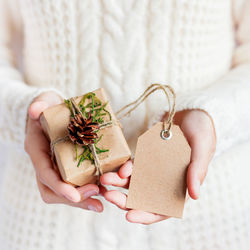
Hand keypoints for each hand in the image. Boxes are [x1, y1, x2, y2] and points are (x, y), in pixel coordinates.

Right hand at [25, 91, 102, 211]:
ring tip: (102, 203)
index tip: (75, 196)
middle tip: (97, 200)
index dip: (59, 187)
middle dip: (74, 199)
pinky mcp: (67, 167)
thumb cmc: (48, 107)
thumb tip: (36, 109)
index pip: (45, 174)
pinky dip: (87, 191)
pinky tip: (103, 192)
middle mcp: (45, 163)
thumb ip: (39, 105)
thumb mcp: (44, 102)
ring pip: (64, 192)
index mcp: (37, 150)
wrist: (52, 111)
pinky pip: (75, 184)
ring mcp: (56, 167)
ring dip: (83, 200)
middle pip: (54, 191)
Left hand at [100, 109, 215, 223]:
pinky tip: (116, 168)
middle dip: (125, 200)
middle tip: (109, 195)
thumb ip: (198, 170)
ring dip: (118, 183)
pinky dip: (124, 169)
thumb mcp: (202, 148)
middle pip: (143, 198)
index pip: (163, 209)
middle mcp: (165, 182)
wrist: (192, 112)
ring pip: (134, 183)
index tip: (129, 216)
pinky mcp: (146, 158)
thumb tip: (194, 196)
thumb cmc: (202, 131)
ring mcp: (154, 170)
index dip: (146, 215)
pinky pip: (133, 167)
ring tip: (105, 179)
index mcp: (181, 187)